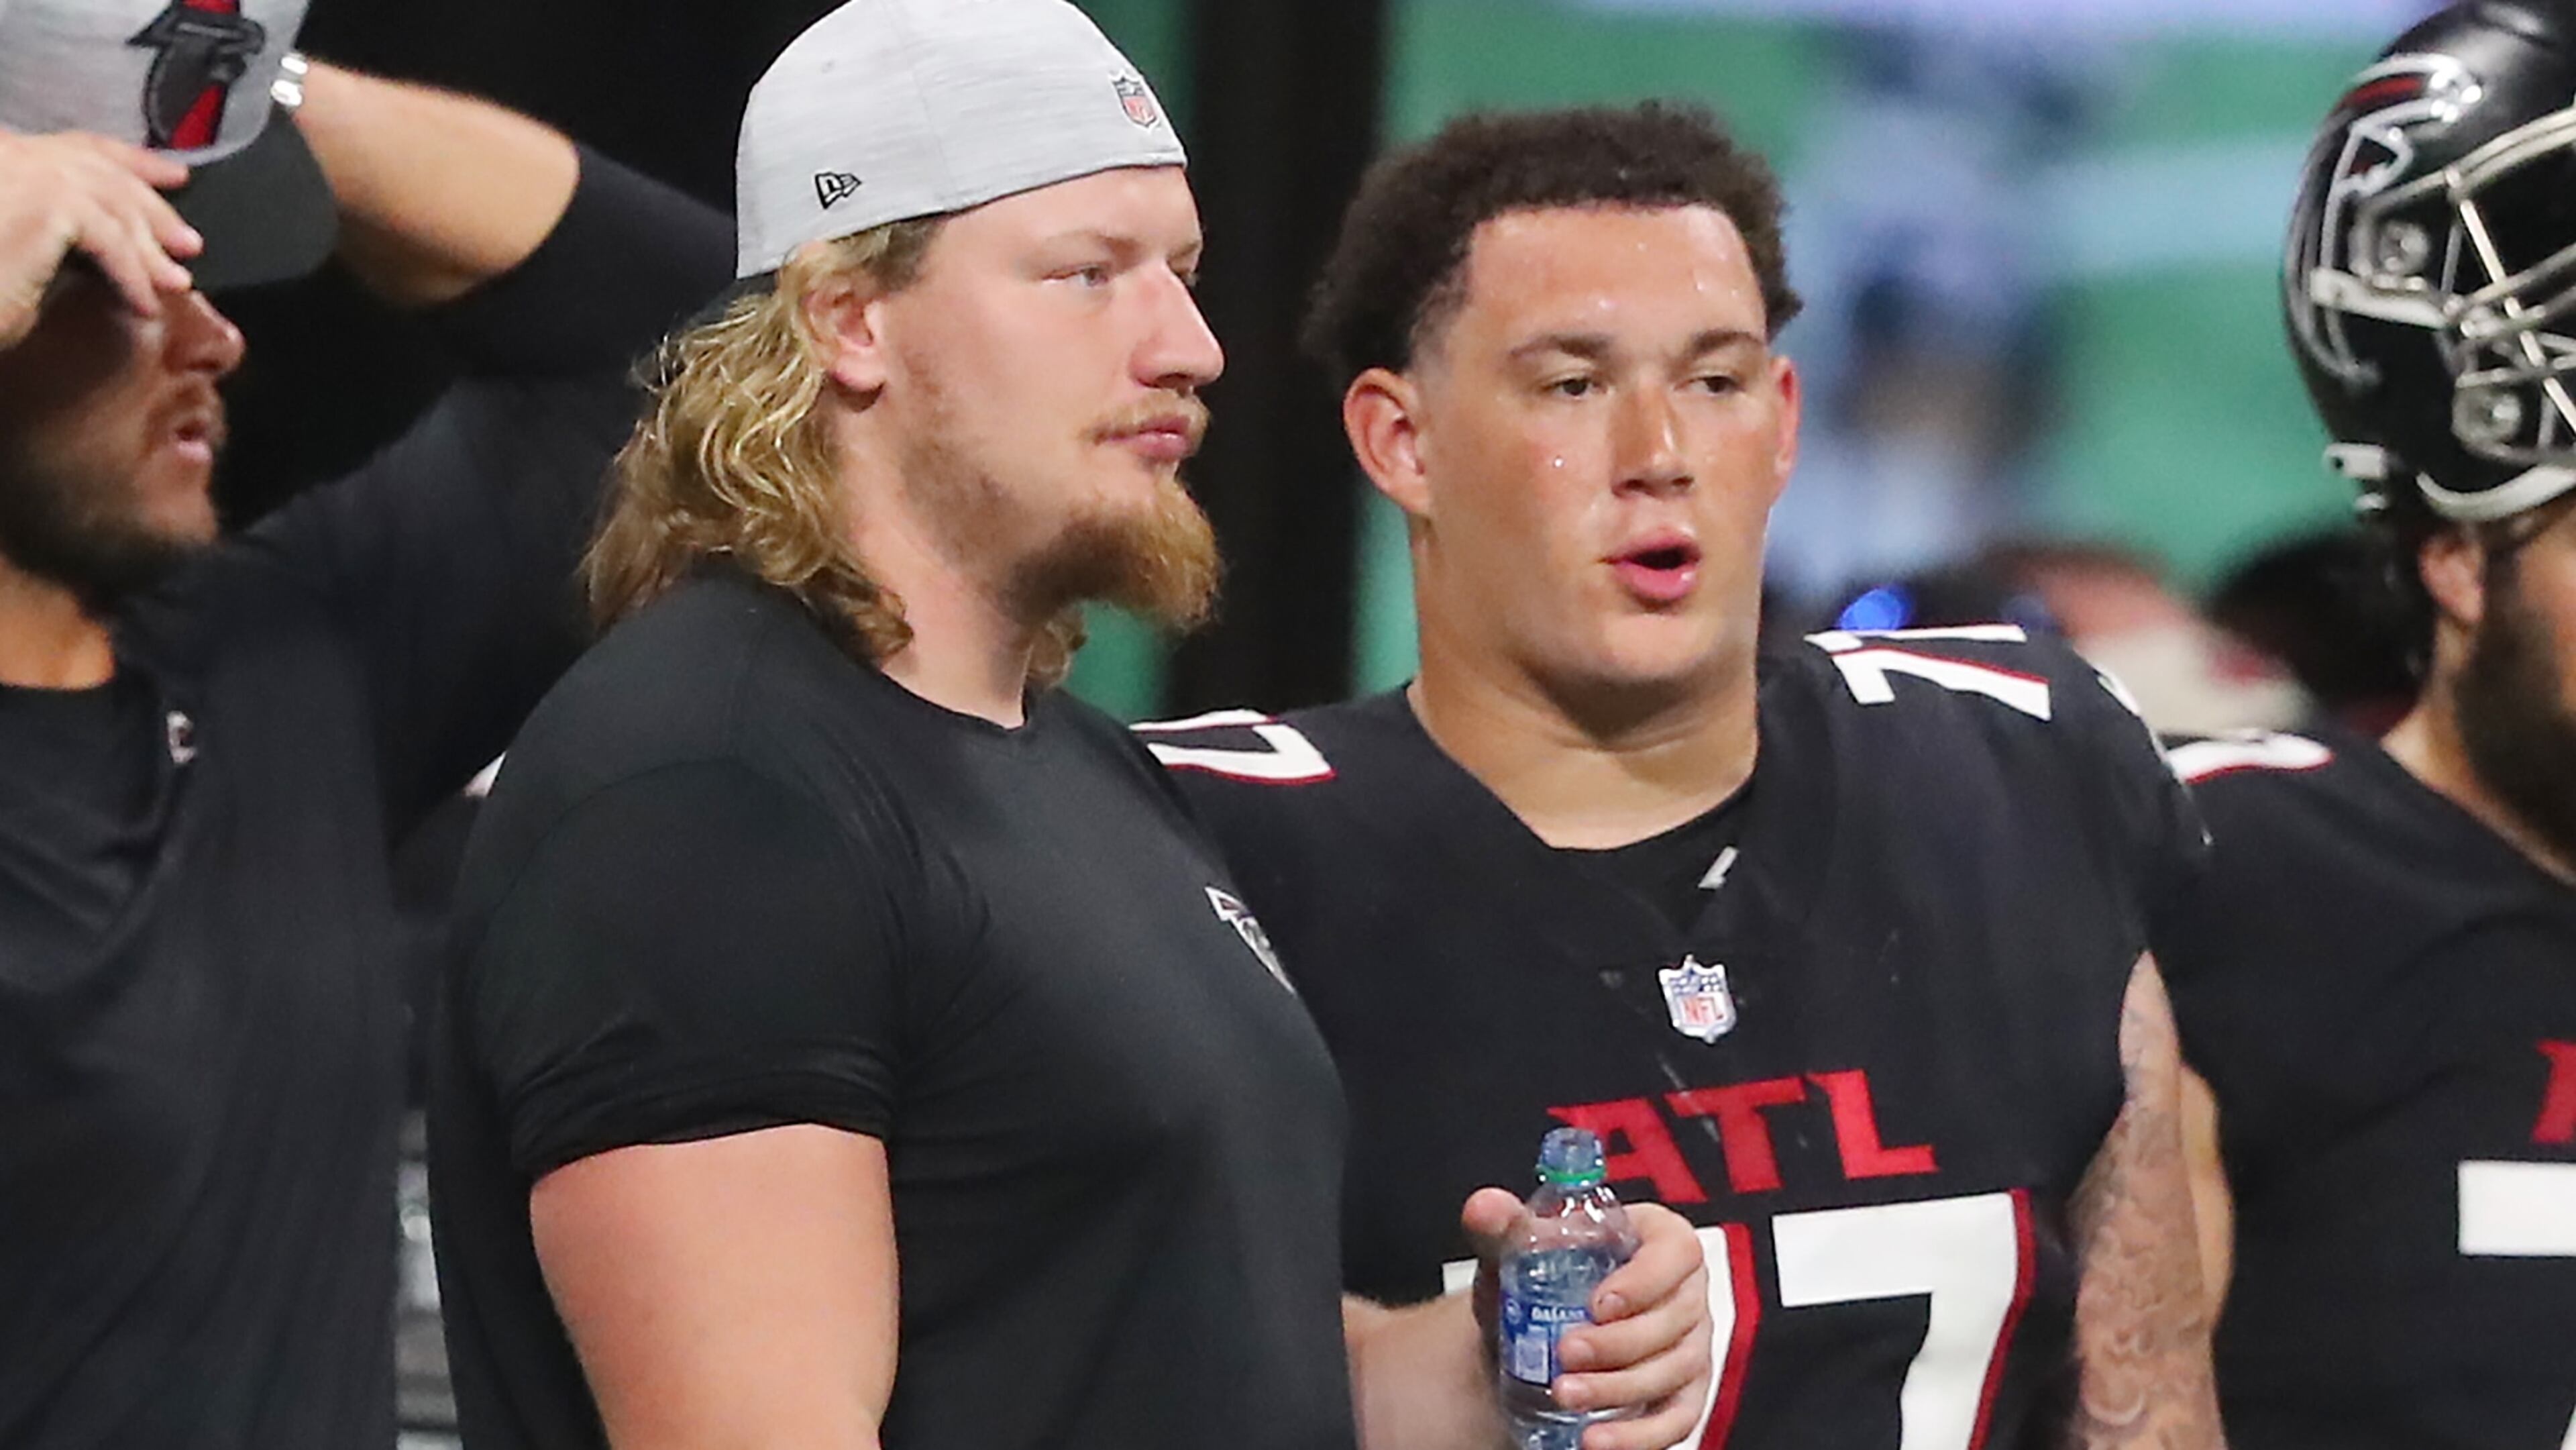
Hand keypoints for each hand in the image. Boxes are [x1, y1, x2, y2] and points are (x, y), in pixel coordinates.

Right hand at [0, 131, 200, 349]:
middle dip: (150, 204)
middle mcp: (9, 150)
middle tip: (188, 240)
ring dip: (149, 247)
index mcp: (4, 153)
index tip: (171, 175)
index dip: (127, 159)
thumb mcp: (15, 250)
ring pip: (109, 203)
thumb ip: (53, 230)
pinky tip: (143, 306)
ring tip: (177, 281)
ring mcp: (23, 169)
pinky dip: (131, 275)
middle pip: (99, 170)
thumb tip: (113, 242)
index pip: (74, 146)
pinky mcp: (45, 203)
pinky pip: (107, 239)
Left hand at [1463, 1189, 1713, 1449]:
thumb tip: (1484, 1207)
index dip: (1645, 1280)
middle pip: (1675, 1320)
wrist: (1535, 1330)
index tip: (1599, 1303)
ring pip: (1673, 1374)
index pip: (1677, 1252)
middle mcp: (1686, 1294)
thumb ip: (1503, 1224)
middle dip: (1619, 1344)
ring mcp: (1690, 1348)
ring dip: (1618, 1390)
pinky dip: (1637, 1437)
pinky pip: (1675, 1422)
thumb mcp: (1519, 1247)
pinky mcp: (1682, 1397)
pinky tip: (1595, 1441)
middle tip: (1564, 1354)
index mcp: (1660, 1242)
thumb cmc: (1542, 1276)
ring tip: (1564, 1394)